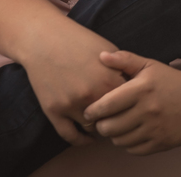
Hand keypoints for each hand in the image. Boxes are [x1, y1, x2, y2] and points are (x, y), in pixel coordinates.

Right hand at [18, 22, 125, 145]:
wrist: (44, 39)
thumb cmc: (78, 40)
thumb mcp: (108, 49)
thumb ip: (123, 70)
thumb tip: (137, 87)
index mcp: (108, 79)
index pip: (129, 103)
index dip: (131, 104)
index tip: (132, 106)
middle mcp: (90, 95)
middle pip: (113, 118)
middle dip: (118, 118)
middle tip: (120, 118)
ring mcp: (70, 105)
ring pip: (93, 128)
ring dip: (99, 126)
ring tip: (104, 123)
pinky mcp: (53, 111)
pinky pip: (69, 135)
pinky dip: (81, 140)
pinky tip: (88, 137)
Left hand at [83, 50, 180, 154]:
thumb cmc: (170, 80)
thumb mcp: (149, 65)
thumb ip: (125, 60)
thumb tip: (101, 56)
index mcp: (142, 88)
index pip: (106, 105)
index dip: (92, 111)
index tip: (89, 112)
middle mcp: (148, 110)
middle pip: (109, 127)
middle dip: (101, 125)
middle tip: (103, 121)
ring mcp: (156, 128)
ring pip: (119, 141)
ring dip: (115, 135)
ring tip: (119, 126)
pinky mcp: (162, 142)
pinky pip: (133, 150)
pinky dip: (129, 144)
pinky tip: (133, 133)